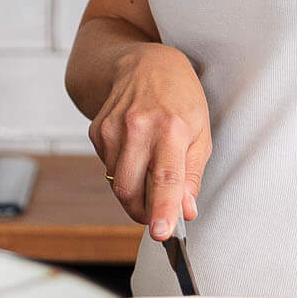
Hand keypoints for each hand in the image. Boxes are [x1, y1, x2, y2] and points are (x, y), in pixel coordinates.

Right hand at [88, 42, 212, 241]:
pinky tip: (134, 152)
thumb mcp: (200, 131)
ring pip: (115, 182)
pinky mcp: (96, 130)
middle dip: (142, 212)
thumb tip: (186, 211)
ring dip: (133, 192)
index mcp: (170, 127)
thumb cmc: (179, 97)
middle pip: (130, 188)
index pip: (165, 178)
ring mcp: (112, 128)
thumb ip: (192, 175)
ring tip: (149, 173)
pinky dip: (122, 171)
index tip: (161, 233)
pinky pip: (107, 167)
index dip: (163, 209)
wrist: (143, 64)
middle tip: (157, 217)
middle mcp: (137, 127)